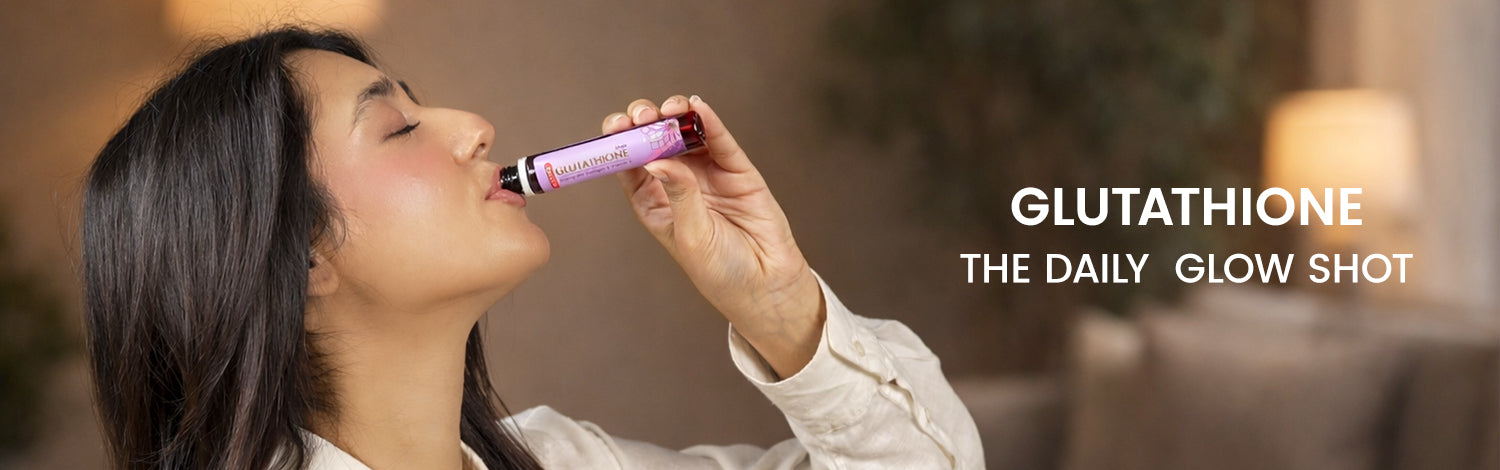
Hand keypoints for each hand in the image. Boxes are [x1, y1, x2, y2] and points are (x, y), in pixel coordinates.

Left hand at [603, 95, 824, 378]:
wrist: (766, 286)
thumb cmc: (721, 272)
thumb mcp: (690, 236)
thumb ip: (679, 195)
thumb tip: (656, 161)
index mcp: (655, 204)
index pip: (631, 165)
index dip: (621, 143)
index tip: (615, 128)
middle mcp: (678, 184)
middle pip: (655, 143)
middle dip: (646, 124)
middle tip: (643, 116)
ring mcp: (708, 175)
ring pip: (686, 135)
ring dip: (675, 116)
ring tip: (670, 108)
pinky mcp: (737, 171)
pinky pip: (720, 142)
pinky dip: (709, 122)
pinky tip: (698, 107)